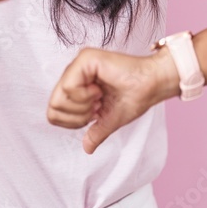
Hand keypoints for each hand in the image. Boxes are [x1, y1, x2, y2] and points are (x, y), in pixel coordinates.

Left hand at [47, 47, 178, 154]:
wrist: (153, 85)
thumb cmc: (136, 96)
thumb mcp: (110, 120)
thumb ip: (96, 131)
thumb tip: (86, 148)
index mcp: (78, 84)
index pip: (54, 111)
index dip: (72, 122)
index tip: (94, 115)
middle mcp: (74, 73)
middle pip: (53, 106)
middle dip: (77, 116)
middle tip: (97, 107)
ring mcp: (78, 64)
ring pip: (58, 98)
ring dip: (82, 106)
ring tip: (99, 97)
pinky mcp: (85, 59)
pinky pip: (68, 87)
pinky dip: (84, 96)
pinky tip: (99, 90)